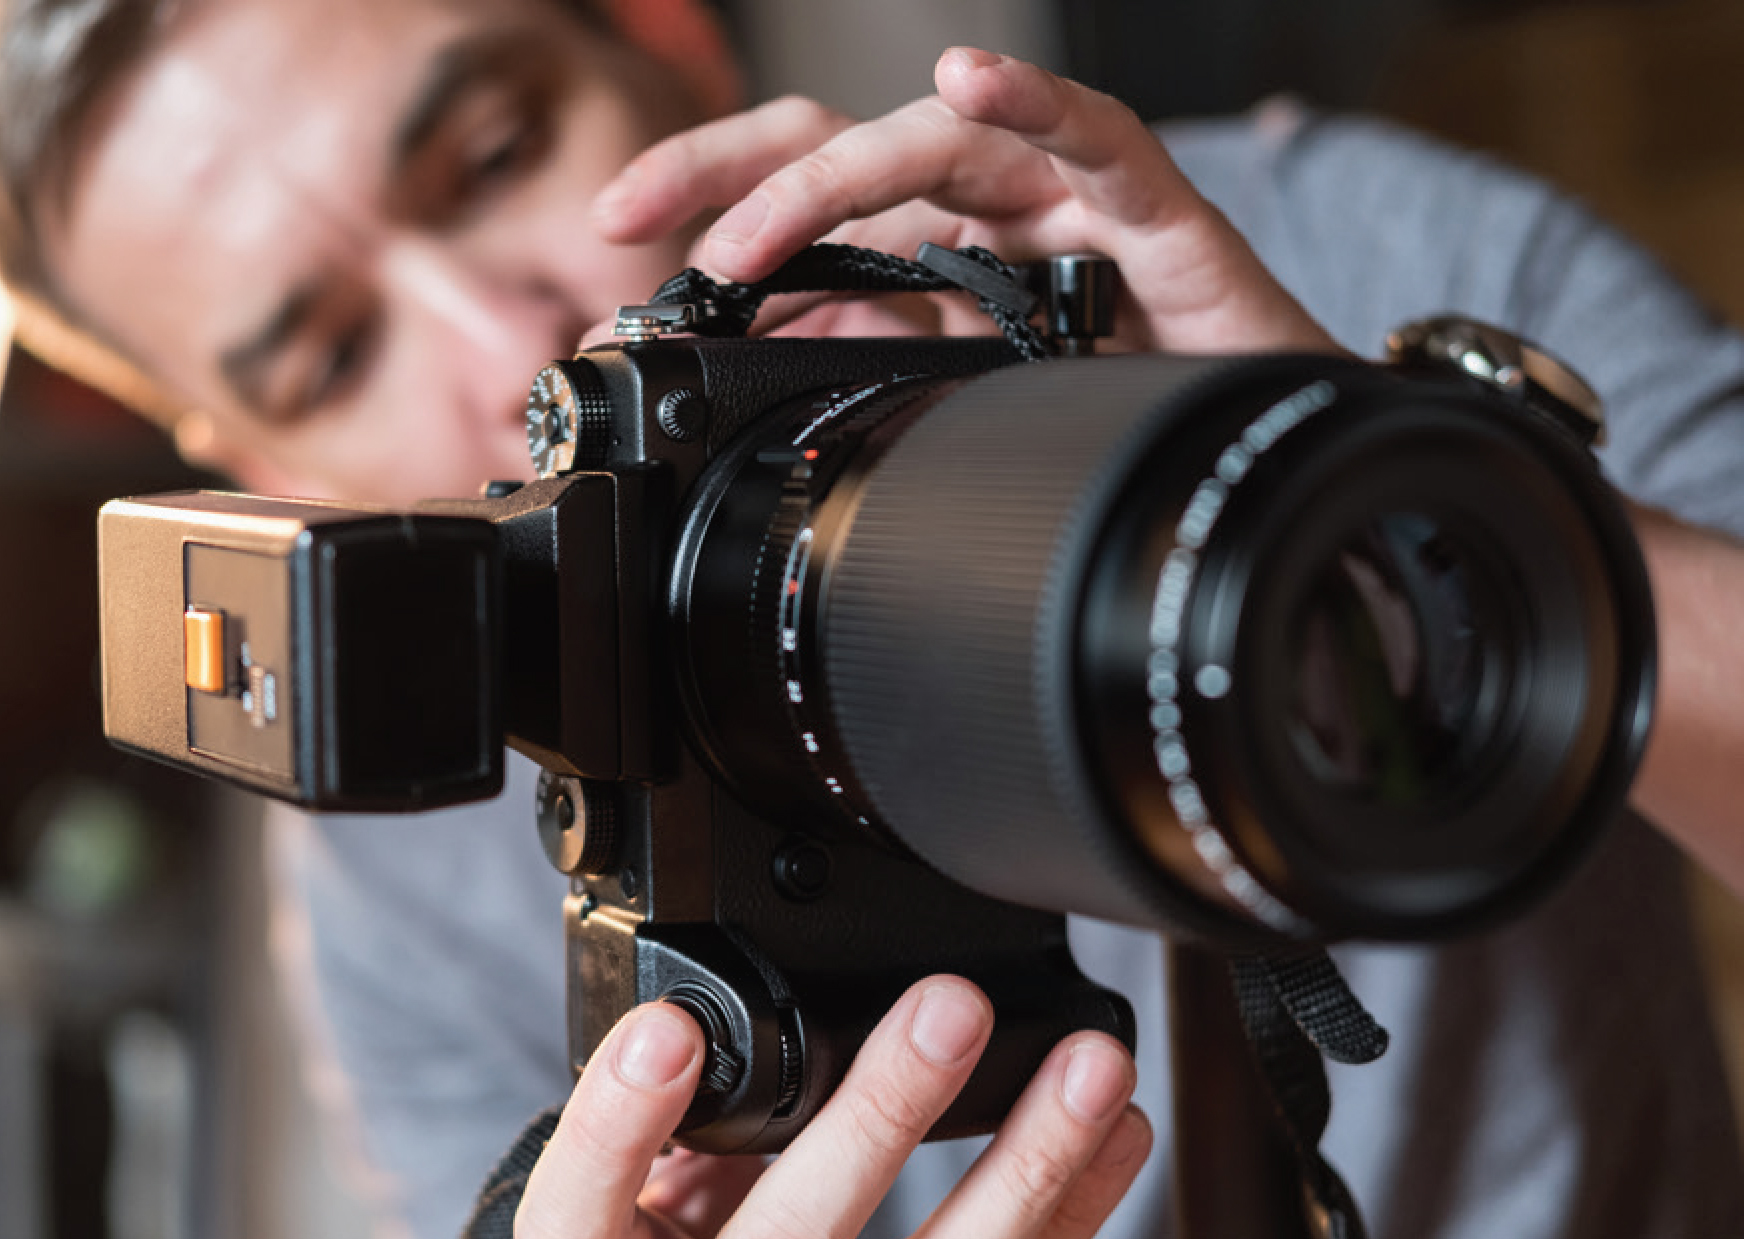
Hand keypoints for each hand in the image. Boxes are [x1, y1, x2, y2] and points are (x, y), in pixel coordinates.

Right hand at [515, 976, 1149, 1238]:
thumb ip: (665, 1156)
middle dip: (880, 1120)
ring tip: (1091, 1069)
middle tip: (952, 1008)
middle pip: (792, 1236)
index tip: (672, 1029)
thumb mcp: (630, 1235)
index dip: (619, 1126)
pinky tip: (1118, 1141)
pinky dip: (1071, 1222)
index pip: (579, 1211)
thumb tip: (706, 1039)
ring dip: (1027, 1175)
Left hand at [592, 48, 1336, 354]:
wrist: (1255, 449)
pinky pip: (1097, 138)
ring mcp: (1067, 198)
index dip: (713, 197)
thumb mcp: (968, 394)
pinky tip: (975, 85)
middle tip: (629, 217)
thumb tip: (764, 352)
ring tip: (751, 236)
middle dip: (727, 168)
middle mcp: (991, 203)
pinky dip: (1034, 105)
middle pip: (844, 142)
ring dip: (834, 177)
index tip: (618, 241)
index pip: (812, 191)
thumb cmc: (1126, 407)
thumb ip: (883, 359)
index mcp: (943, 242)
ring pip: (940, 141)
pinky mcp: (1155, 209)